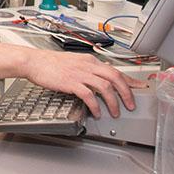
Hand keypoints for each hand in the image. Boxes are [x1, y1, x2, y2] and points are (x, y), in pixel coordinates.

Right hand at [23, 50, 146, 118]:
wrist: (33, 62)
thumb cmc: (50, 64)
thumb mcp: (73, 63)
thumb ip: (88, 70)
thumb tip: (100, 80)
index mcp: (90, 60)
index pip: (116, 70)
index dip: (130, 80)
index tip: (140, 88)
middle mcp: (88, 65)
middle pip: (115, 77)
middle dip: (126, 93)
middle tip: (130, 105)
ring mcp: (80, 73)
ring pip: (105, 87)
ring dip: (113, 102)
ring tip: (115, 112)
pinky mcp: (71, 82)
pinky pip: (89, 95)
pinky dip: (96, 105)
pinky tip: (97, 112)